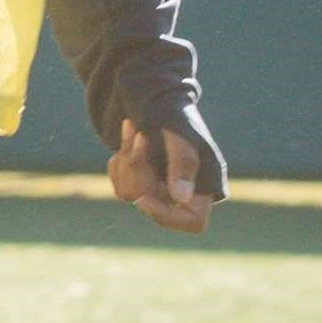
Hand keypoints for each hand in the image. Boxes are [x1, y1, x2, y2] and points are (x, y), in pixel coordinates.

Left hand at [111, 117, 217, 232]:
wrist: (157, 101)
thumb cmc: (177, 116)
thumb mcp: (181, 134)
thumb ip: (183, 162)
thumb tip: (180, 198)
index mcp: (203, 185)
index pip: (194, 221)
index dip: (168, 216)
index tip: (143, 200)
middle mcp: (181, 194)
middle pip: (151, 203)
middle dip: (137, 170)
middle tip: (140, 136)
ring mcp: (158, 192)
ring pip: (129, 195)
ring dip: (126, 161)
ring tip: (133, 130)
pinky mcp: (139, 186)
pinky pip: (119, 186)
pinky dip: (118, 162)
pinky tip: (127, 141)